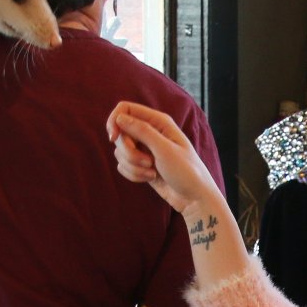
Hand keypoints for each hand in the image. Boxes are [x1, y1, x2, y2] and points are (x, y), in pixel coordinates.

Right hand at [107, 101, 224, 215]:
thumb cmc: (186, 170)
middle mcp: (150, 132)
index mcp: (158, 121)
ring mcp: (144, 149)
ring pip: (120, 152)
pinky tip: (151, 178)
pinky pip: (123, 166)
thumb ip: (142, 131)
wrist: (194, 197)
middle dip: (128, 152)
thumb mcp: (164, 149)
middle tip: (147, 162)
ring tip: (153, 172)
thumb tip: (120, 118)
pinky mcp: (140, 165)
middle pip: (120, 134)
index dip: (115, 121)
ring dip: (133, 166)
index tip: (113, 138)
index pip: (125, 109)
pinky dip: (133, 174)